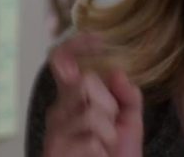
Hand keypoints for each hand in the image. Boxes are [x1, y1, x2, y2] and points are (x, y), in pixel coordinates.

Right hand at [42, 34, 143, 156]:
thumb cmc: (114, 156)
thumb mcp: (128, 122)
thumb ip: (128, 95)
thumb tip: (118, 72)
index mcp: (72, 97)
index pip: (62, 60)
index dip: (76, 45)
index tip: (98, 39)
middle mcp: (58, 110)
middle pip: (85, 81)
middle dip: (108, 103)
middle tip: (109, 125)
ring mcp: (55, 131)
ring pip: (91, 113)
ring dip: (108, 132)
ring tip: (104, 146)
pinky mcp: (56, 151)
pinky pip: (91, 140)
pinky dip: (101, 151)